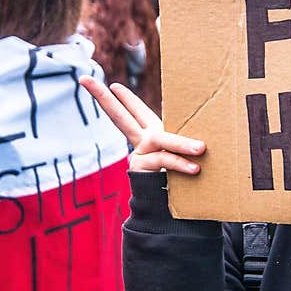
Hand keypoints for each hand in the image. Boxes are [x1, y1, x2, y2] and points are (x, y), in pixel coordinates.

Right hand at [78, 76, 204, 173]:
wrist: (166, 212)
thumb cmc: (183, 181)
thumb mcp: (185, 157)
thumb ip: (187, 145)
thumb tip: (206, 140)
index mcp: (150, 135)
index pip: (135, 112)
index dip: (126, 98)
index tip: (113, 84)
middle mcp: (142, 142)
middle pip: (120, 116)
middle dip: (102, 97)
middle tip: (84, 79)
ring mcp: (140, 155)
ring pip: (160, 140)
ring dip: (182, 144)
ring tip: (201, 148)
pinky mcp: (143, 170)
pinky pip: (165, 161)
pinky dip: (180, 163)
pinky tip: (195, 169)